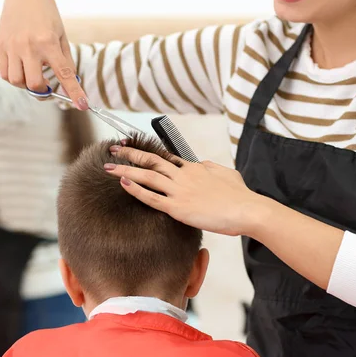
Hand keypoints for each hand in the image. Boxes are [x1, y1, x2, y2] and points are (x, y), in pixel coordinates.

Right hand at [0, 0, 87, 108]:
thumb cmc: (47, 16)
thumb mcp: (61, 36)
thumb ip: (65, 60)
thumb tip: (70, 82)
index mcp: (48, 43)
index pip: (64, 74)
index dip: (74, 92)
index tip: (82, 105)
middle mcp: (29, 47)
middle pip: (35, 84)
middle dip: (43, 92)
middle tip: (48, 88)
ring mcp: (12, 47)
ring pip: (17, 82)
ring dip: (27, 86)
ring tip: (33, 76)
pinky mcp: (0, 46)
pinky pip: (5, 74)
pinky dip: (15, 79)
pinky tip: (22, 71)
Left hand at [105, 146, 263, 235]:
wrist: (247, 210)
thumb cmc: (240, 195)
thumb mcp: (225, 173)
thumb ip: (210, 167)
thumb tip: (202, 164)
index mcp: (195, 168)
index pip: (167, 157)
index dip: (148, 151)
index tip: (133, 147)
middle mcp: (184, 176)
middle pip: (152, 160)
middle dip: (130, 154)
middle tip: (113, 148)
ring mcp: (180, 191)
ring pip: (147, 176)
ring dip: (126, 169)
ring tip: (107, 166)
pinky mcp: (179, 208)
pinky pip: (152, 197)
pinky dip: (136, 190)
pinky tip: (123, 183)